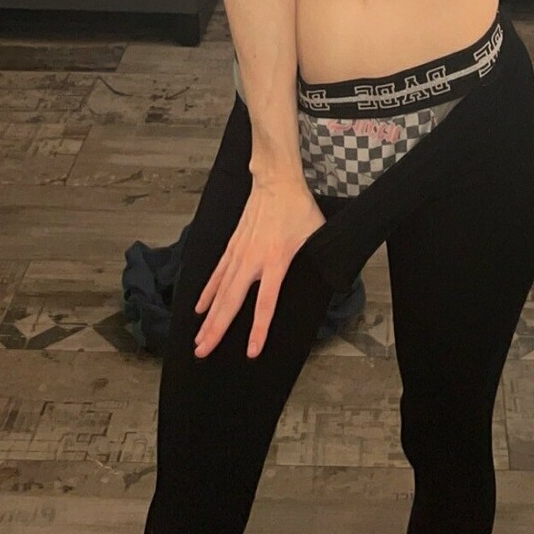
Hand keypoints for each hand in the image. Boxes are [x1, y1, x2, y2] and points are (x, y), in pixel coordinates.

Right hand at [193, 176, 325, 359]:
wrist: (276, 181)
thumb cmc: (298, 208)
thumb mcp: (316, 234)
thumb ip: (320, 257)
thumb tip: (335, 278)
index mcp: (276, 260)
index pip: (265, 303)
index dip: (258, 329)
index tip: (252, 351)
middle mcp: (253, 260)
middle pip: (231, 302)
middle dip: (216, 330)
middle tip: (203, 352)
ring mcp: (239, 252)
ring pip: (220, 291)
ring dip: (208, 317)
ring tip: (198, 338)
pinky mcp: (232, 245)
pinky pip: (217, 274)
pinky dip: (207, 292)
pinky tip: (200, 308)